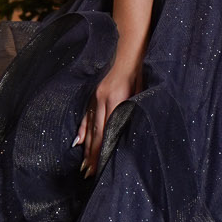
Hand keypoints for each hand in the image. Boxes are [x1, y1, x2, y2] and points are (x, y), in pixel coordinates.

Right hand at [75, 61, 140, 178]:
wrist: (129, 47)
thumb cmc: (140, 69)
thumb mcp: (142, 89)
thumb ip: (134, 109)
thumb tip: (131, 131)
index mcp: (116, 99)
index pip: (108, 131)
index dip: (103, 150)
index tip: (100, 167)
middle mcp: (102, 99)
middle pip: (96, 132)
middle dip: (92, 154)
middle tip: (89, 173)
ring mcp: (96, 96)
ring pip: (90, 126)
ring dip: (86, 146)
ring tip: (83, 164)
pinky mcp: (94, 93)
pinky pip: (86, 114)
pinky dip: (83, 129)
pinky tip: (78, 142)